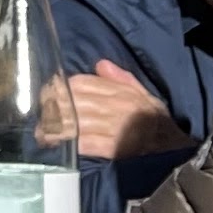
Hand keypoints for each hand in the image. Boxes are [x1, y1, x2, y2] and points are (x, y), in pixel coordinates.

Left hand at [50, 58, 187, 162]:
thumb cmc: (156, 119)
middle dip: (52, 109)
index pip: (80, 83)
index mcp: (118, 91)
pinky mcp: (113, 148)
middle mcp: (113, 106)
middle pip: (73, 101)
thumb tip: (100, 64)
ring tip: (40, 134)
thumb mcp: (142, 93)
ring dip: (55, 129)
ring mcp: (112, 127)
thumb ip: (120, 78)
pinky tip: (58, 146)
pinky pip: (86, 142)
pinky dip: (70, 143)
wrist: (174, 144)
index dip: (60, 89)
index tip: (47, 96)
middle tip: (38, 116)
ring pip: (76, 122)